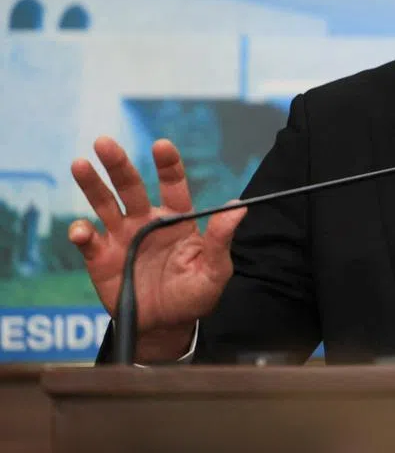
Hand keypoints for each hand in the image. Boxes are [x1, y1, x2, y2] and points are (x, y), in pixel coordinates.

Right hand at [69, 136, 245, 359]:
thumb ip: (222, 239)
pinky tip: (82, 230)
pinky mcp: (101, 259)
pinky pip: (88, 242)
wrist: (167, 326)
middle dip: (119, 164)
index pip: (172, 184)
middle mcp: (146, 221)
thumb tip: (239, 206)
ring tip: (81, 164)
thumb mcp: (216, 270)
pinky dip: (82, 233)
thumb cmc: (194, 294)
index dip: (167, 164)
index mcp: (176, 219)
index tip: (162, 145)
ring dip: (91, 185)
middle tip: (105, 142)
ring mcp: (121, 238)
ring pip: (104, 204)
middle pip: (130, 186)